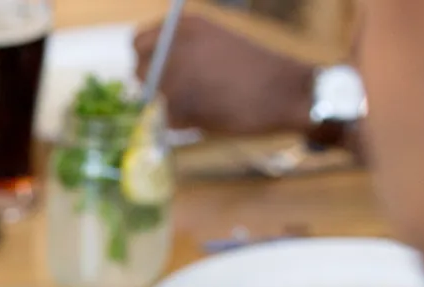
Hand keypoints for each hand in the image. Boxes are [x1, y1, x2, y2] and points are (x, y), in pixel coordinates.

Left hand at [134, 15, 314, 135]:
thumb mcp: (214, 45)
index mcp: (185, 26)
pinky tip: (208, 116)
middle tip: (176, 96)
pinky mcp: (181, 105)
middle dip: (153, 86)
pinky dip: (182, 123)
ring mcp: (175, 75)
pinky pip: (167, 119)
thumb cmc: (254, 70)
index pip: (138, 43)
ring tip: (203, 105)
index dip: (145, 61)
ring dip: (169, 106)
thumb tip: (149, 72)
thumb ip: (181, 53)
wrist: (285, 90)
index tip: (154, 73)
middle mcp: (175, 46)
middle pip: (139, 72)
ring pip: (153, 98)